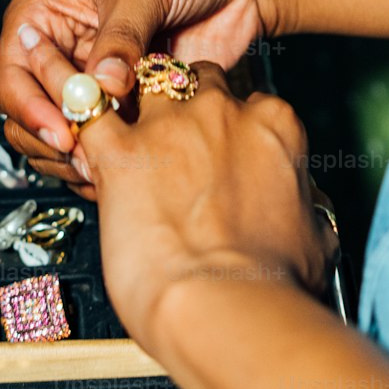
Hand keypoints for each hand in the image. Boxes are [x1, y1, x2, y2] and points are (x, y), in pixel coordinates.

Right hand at [0, 0, 265, 191]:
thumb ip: (121, 36)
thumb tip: (103, 88)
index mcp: (42, 16)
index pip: (11, 74)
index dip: (29, 109)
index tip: (65, 133)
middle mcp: (58, 53)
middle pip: (26, 116)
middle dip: (53, 142)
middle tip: (91, 161)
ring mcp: (90, 84)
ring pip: (60, 139)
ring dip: (78, 161)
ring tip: (112, 169)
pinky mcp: (123, 107)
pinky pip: (102, 147)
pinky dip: (109, 165)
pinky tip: (135, 170)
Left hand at [61, 55, 329, 356]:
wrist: (229, 309)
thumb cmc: (273, 285)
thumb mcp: (316, 239)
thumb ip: (307, 210)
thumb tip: (308, 216)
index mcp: (274, 126)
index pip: (248, 99)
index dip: (230, 125)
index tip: (222, 150)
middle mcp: (223, 114)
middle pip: (196, 79)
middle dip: (182, 102)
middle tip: (173, 140)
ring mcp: (170, 127)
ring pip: (141, 80)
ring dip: (130, 99)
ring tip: (122, 127)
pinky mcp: (120, 152)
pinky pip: (85, 111)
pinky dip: (74, 115)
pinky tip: (71, 128)